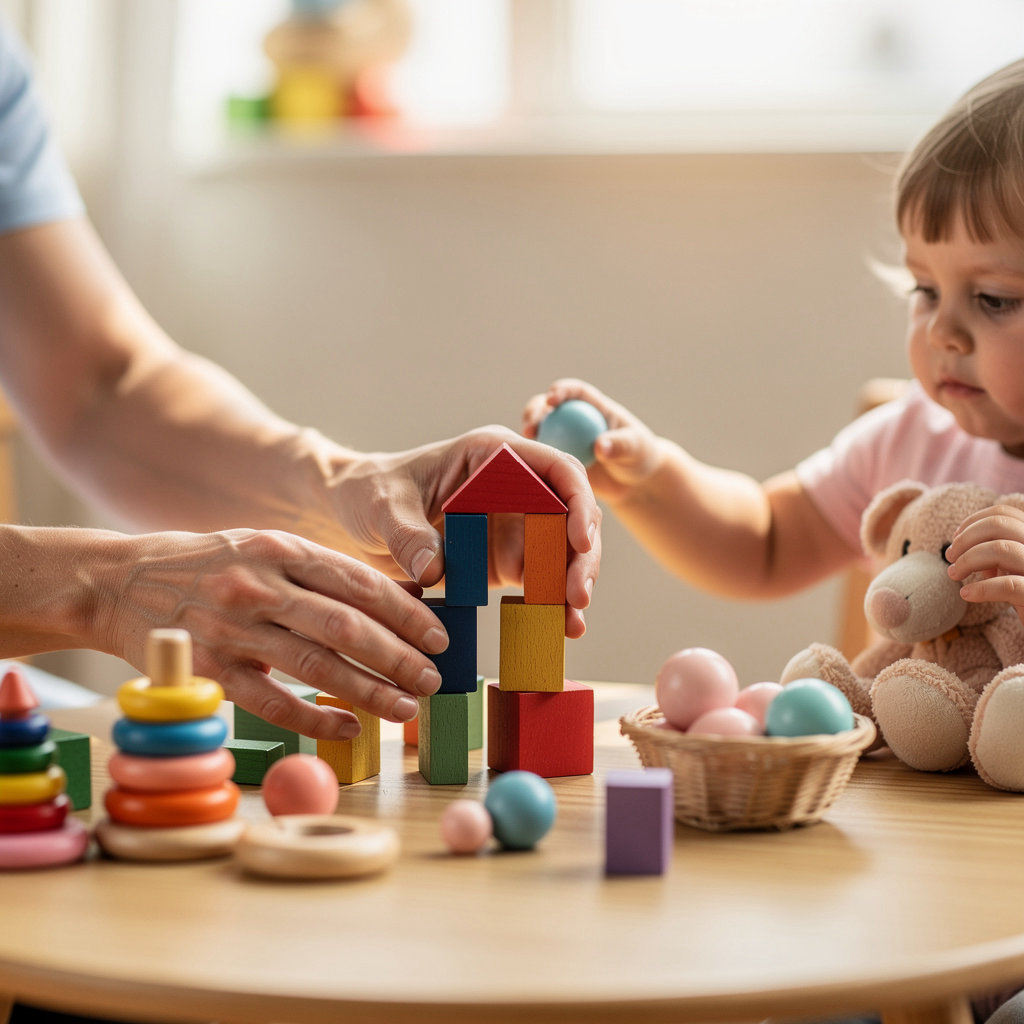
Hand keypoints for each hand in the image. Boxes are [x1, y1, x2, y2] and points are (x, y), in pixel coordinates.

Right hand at [97, 529, 448, 738]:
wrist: (115, 581)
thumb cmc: (205, 564)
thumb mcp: (261, 546)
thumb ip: (317, 571)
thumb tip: (391, 603)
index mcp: (279, 548)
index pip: (358, 582)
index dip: (406, 612)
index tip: (439, 636)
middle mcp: (259, 586)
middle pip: (345, 626)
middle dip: (398, 656)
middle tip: (434, 677)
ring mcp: (232, 630)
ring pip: (316, 666)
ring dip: (369, 691)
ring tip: (406, 706)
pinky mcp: (209, 670)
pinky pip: (272, 703)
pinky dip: (315, 718)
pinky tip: (347, 727)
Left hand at [328, 426, 601, 638]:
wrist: (356, 515)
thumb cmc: (371, 491)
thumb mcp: (384, 506)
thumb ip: (409, 533)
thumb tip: (435, 570)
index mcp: (495, 455)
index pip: (557, 469)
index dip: (578, 502)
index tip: (580, 541)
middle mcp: (516, 486)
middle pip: (570, 516)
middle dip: (581, 557)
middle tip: (577, 596)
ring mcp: (514, 524)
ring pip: (562, 554)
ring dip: (571, 587)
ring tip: (571, 624)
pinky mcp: (505, 560)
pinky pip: (538, 582)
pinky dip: (550, 605)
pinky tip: (560, 629)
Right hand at [522, 378, 663, 501]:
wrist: (633, 483)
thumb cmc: (639, 458)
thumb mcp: (635, 449)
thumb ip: (619, 445)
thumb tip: (599, 446)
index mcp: (592, 407)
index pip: (574, 392)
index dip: (561, 391)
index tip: (552, 399)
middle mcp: (573, 419)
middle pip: (547, 408)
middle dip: (535, 412)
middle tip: (530, 428)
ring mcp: (563, 438)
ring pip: (540, 431)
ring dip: (529, 436)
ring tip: (525, 449)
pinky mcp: (556, 459)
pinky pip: (541, 456)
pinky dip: (532, 458)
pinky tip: (527, 466)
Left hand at [946, 504, 1023, 615]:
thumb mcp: (1010, 567)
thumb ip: (994, 551)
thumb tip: (961, 541)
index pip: (1003, 514)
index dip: (972, 523)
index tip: (955, 540)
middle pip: (999, 524)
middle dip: (965, 539)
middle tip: (950, 558)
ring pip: (1001, 548)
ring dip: (967, 560)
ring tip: (954, 574)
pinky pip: (1008, 585)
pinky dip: (981, 588)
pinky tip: (967, 594)